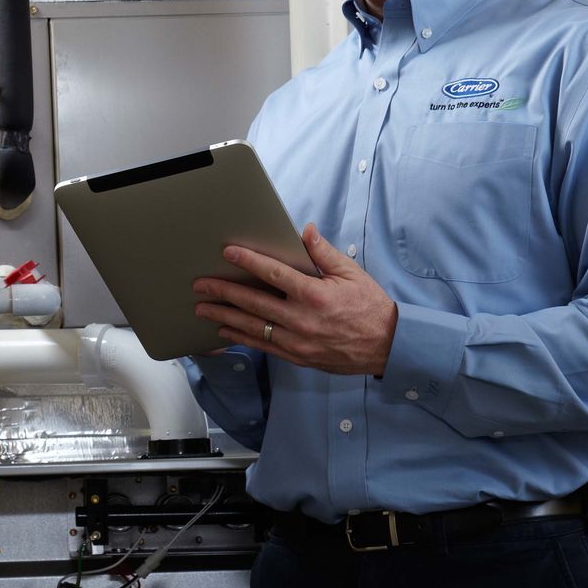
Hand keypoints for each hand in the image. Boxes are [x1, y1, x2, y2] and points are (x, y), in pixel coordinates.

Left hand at [192, 223, 398, 376]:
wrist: (386, 346)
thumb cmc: (370, 307)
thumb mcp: (351, 274)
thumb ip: (324, 253)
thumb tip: (305, 231)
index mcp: (314, 295)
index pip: (274, 274)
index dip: (248, 262)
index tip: (228, 253)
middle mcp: (301, 319)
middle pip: (253, 303)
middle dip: (223, 293)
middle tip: (200, 285)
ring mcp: (297, 341)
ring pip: (252, 328)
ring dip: (224, 317)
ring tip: (202, 309)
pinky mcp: (297, 357)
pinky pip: (263, 346)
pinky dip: (241, 338)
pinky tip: (225, 331)